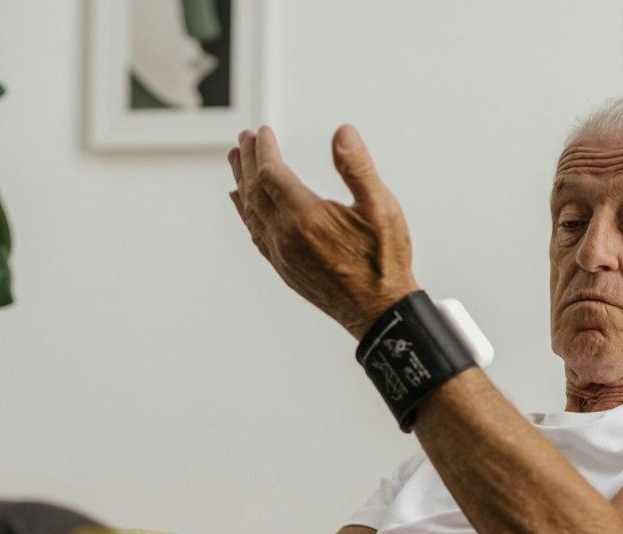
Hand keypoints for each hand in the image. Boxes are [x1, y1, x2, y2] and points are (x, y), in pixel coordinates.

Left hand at [228, 124, 418, 339]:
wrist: (379, 312)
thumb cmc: (385, 261)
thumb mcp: (381, 208)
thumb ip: (359, 168)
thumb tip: (342, 133)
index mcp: (307, 218)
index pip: (271, 174)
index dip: (264, 150)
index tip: (263, 131)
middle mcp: (287, 237)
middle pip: (254, 190)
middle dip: (248, 161)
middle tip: (244, 138)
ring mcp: (283, 255)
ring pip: (251, 212)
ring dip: (242, 183)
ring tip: (237, 161)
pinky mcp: (285, 269)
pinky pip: (256, 235)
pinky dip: (245, 213)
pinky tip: (241, 202)